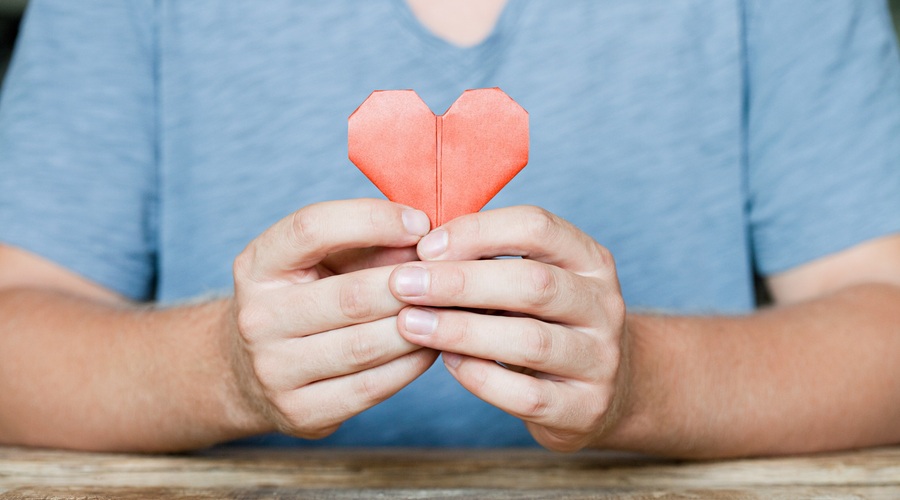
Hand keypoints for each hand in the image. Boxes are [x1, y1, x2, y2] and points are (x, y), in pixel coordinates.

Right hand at [230, 199, 438, 438]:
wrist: (252, 374)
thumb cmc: (306, 299)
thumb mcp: (322, 261)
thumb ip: (368, 244)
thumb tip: (428, 237)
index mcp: (257, 267)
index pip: (311, 229)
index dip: (371, 220)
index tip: (420, 223)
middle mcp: (256, 318)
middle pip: (350, 296)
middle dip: (410, 284)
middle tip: (450, 276)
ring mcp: (274, 371)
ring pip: (366, 346)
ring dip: (418, 326)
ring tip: (449, 310)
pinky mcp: (300, 412)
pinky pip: (372, 386)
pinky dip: (411, 364)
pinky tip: (433, 345)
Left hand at [389, 206, 627, 451]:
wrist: (599, 390)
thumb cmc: (543, 322)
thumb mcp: (530, 279)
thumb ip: (487, 261)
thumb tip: (418, 251)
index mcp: (589, 260)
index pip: (538, 227)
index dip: (477, 231)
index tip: (425, 247)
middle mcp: (604, 305)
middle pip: (534, 284)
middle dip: (461, 282)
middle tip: (403, 285)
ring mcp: (601, 360)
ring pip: (530, 341)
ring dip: (462, 330)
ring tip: (411, 324)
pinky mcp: (586, 408)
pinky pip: (528, 395)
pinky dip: (481, 377)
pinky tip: (448, 363)